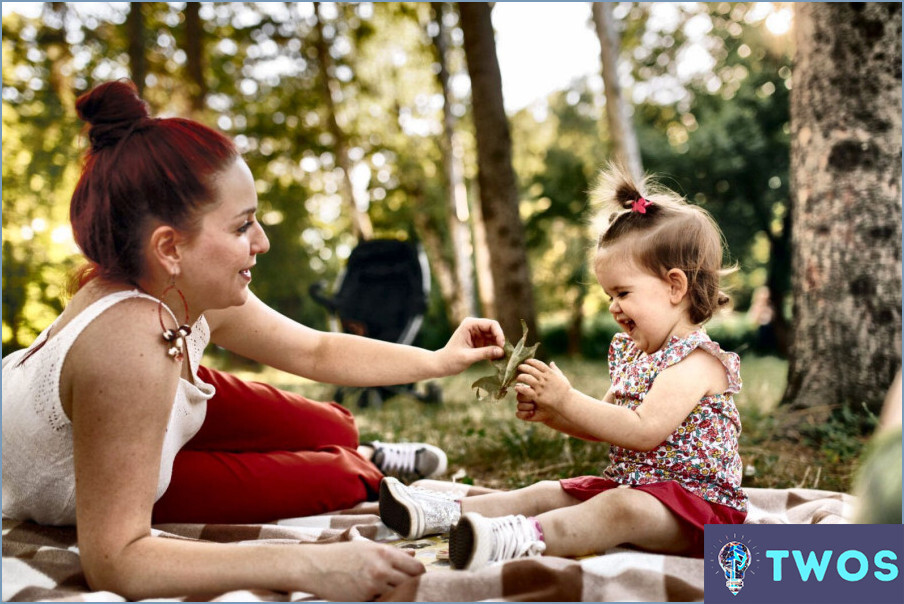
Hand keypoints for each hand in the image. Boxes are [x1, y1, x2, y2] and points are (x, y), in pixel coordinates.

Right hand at [307, 541, 423, 600]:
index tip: (416, 578)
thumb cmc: (341, 555)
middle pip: (411, 583)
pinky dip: (381, 598)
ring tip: (388, 589)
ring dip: (396, 593)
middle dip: (410, 585)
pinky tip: (374, 594)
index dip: (419, 574)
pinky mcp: (364, 598)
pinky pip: (381, 601)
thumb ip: (393, 552)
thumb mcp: (368, 548)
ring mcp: (373, 585)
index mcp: (385, 553)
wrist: (316, 566)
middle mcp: (382, 569)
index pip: (416, 568)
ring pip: (397, 594)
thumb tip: (413, 553)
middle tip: (406, 586)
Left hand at [437, 317, 504, 374]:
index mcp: (470, 324)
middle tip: (505, 354)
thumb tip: (501, 351)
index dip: (499, 334)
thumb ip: (484, 353)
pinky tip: (496, 361)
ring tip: (502, 359)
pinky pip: (492, 345)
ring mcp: (478, 334)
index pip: (491, 324)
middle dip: (500, 341)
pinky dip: (495, 352)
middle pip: (495, 330)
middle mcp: (475, 326)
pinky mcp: (480, 342)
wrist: (442, 365)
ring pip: (495, 338)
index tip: (502, 347)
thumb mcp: (468, 357)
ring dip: (499, 348)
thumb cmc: (450, 359)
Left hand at [513, 359, 571, 421]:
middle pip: (530, 370)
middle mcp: (544, 379)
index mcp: (550, 373)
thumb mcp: (562, 377)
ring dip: (521, 377)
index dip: (531, 361)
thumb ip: (555, 370)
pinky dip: (520, 388)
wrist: (567, 403)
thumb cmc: (565, 391)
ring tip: (518, 378)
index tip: (526, 361)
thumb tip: (552, 363)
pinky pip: (526, 390)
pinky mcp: (538, 396)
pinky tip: (517, 387)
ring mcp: (541, 387)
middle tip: (519, 368)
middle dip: (523, 367)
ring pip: (526, 378)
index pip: (538, 364)